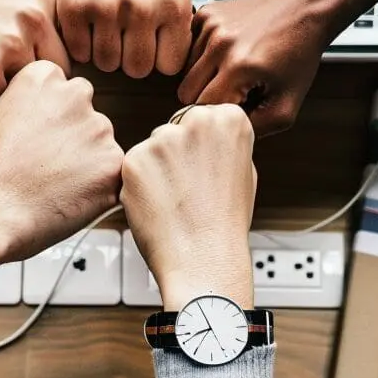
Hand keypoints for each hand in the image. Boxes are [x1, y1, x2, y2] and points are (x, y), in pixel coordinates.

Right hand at [0, 0, 70, 103]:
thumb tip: (78, 83)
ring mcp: (11, 42)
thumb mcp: (21, 7)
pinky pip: (2, 100)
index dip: (47, 63)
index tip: (27, 57)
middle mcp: (33, 17)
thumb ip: (51, 32)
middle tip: (6, 67)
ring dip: (10, 89)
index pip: (70, 51)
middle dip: (34, 80)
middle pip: (56, 74)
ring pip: (31, 90)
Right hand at [0, 61, 122, 310]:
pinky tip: (69, 196)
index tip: (43, 136)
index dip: (54, 119)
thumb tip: (50, 114)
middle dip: (76, 138)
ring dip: (89, 163)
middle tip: (50, 164)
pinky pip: (114, 175)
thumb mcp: (1, 114)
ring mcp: (99, 128)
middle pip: (88, 115)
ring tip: (55, 184)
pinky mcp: (113, 162)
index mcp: (45, 76)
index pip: (66, 90)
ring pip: (103, 145)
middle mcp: (76, 94)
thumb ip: (34, 104)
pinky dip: (98, 188)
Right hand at [57, 0, 191, 77]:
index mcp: (174, 6)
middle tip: (121, 35)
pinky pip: (79, 51)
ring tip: (103, 25)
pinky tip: (86, 21)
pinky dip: (80, 42)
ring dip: (102, 50)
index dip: (155, 58)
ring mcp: (107, 8)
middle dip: (128, 57)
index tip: (147, 44)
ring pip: (106, 64)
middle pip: (136, 69)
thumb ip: (173, 28)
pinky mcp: (75, 5)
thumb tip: (169, 69)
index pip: (168, 66)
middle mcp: (144, 9)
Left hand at [121, 105, 255, 310]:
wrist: (203, 260)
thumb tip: (206, 136)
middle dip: (176, 154)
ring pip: (152, 147)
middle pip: (175, 128)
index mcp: (229, 120)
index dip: (201, 147)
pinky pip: (133, 166)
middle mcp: (197, 121)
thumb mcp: (244, 172)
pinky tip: (158, 205)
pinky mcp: (134, 159)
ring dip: (156, 169)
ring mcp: (163, 139)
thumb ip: (223, 144)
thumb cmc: (224, 224)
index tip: (205, 168)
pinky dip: (139, 184)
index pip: (204, 117)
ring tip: (175, 201)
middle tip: (188, 189)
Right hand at [178, 0, 336, 135]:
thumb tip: (224, 134)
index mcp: (239, 67)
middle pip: (186, 92)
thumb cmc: (299, 55)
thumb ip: (255, 129)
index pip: (203, 109)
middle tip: (235, 92)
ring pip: (185, 70)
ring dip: (205, 75)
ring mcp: (210, 25)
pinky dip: (204, 54)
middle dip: (207, 97)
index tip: (240, 107)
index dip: (220, 114)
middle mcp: (219, 43)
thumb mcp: (288, 105)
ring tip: (235, 70)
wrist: (306, 6)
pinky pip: (190, 47)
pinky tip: (228, 52)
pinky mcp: (206, 12)